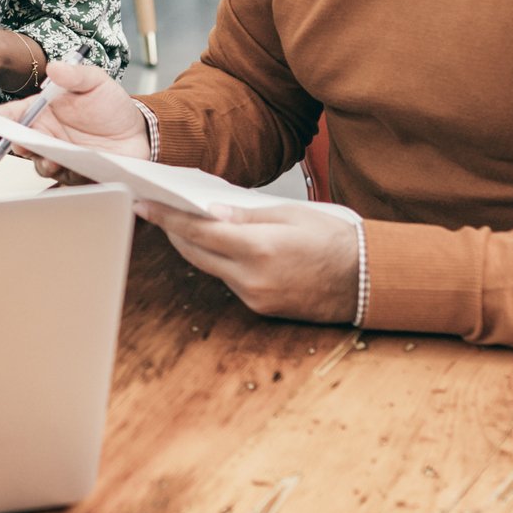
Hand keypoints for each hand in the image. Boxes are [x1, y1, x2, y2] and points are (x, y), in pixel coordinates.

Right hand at [0, 59, 147, 180]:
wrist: (141, 133)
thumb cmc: (113, 106)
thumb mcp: (96, 82)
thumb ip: (75, 75)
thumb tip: (54, 67)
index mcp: (44, 112)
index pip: (13, 115)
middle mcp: (47, 135)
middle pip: (21, 144)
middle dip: (20, 145)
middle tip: (25, 144)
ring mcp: (60, 156)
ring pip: (40, 165)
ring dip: (44, 163)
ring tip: (55, 160)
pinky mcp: (75, 174)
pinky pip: (64, 179)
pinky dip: (67, 176)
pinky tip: (77, 169)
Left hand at [135, 200, 359, 324]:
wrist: (368, 280)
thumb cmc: (335, 240)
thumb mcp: (290, 214)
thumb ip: (246, 215)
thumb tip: (210, 212)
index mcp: (258, 249)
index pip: (198, 231)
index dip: (166, 217)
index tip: (144, 204)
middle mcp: (252, 279)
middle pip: (196, 253)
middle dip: (174, 231)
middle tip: (158, 209)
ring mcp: (255, 297)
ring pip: (210, 268)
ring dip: (196, 247)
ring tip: (185, 222)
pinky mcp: (261, 308)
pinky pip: (229, 281)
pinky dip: (219, 261)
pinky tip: (219, 245)